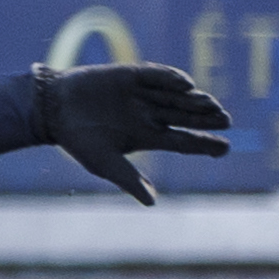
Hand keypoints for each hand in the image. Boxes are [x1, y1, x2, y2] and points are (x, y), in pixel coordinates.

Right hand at [37, 61, 228, 204]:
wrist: (52, 109)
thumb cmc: (78, 139)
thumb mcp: (103, 164)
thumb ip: (128, 180)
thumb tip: (151, 203)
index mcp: (148, 137)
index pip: (184, 141)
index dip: (205, 144)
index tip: (225, 148)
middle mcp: (151, 115)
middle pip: (186, 116)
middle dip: (206, 118)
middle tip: (226, 120)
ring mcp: (143, 94)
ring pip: (177, 96)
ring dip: (195, 100)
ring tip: (211, 104)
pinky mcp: (131, 75)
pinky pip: (157, 75)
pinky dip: (171, 78)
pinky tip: (186, 84)